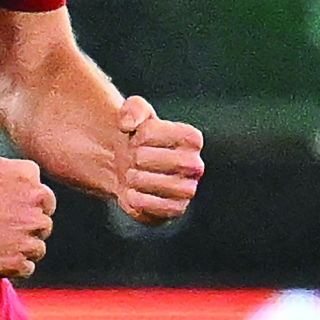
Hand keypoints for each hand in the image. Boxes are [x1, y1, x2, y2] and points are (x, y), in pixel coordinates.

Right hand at [0, 156, 55, 277]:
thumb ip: (23, 172)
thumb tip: (34, 181)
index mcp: (34, 190)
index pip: (47, 202)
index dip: (31, 206)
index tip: (15, 209)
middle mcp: (35, 215)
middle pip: (44, 226)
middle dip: (28, 227)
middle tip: (4, 226)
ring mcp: (26, 241)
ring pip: (37, 248)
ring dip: (23, 247)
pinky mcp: (15, 264)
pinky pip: (27, 267)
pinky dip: (14, 264)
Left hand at [115, 95, 203, 226]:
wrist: (123, 163)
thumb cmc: (135, 135)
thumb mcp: (134, 110)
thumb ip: (134, 109)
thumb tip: (129, 125)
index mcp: (192, 139)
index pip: (173, 135)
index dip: (148, 135)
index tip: (138, 136)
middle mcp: (196, 166)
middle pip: (169, 162)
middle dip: (140, 158)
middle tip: (133, 158)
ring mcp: (187, 190)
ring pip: (166, 186)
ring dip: (138, 179)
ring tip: (131, 174)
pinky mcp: (174, 210)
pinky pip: (159, 209)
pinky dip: (138, 200)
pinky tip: (131, 192)